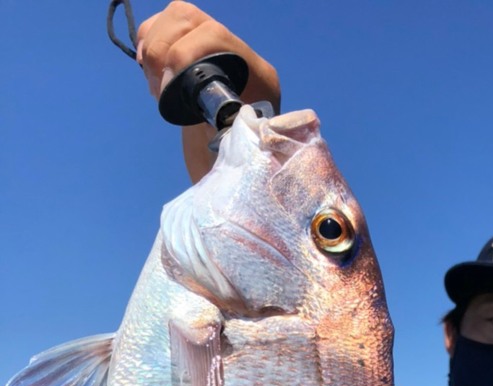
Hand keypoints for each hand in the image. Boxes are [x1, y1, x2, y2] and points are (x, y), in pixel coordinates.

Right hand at [136, 3, 280, 181]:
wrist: (236, 177)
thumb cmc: (238, 174)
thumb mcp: (236, 156)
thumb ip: (226, 133)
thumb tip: (209, 115)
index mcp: (259, 78)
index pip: (215, 36)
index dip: (182, 55)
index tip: (166, 89)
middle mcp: (241, 57)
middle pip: (190, 17)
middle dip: (162, 48)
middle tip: (157, 88)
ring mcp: (218, 52)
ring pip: (179, 15)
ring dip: (153, 44)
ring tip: (155, 83)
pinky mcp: (196, 55)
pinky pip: (167, 25)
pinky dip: (148, 41)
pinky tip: (151, 72)